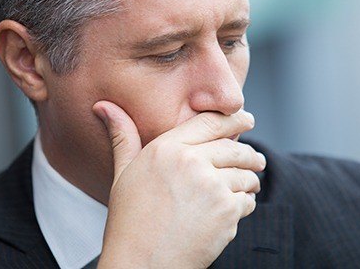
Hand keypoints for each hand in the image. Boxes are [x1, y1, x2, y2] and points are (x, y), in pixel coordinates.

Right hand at [93, 101, 265, 268]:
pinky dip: (245, 203)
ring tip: (249, 184)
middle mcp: (192, 162)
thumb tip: (104, 106)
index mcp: (167, 149)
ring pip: (245, 175)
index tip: (246, 118)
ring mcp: (212, 187)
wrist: (141, 265)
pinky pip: (247, 200)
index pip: (210, 122)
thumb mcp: (123, 174)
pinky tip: (235, 208)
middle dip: (249, 153)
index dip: (234, 118)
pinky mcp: (226, 212)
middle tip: (256, 158)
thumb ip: (123, 137)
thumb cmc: (129, 220)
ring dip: (250, 180)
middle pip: (234, 148)